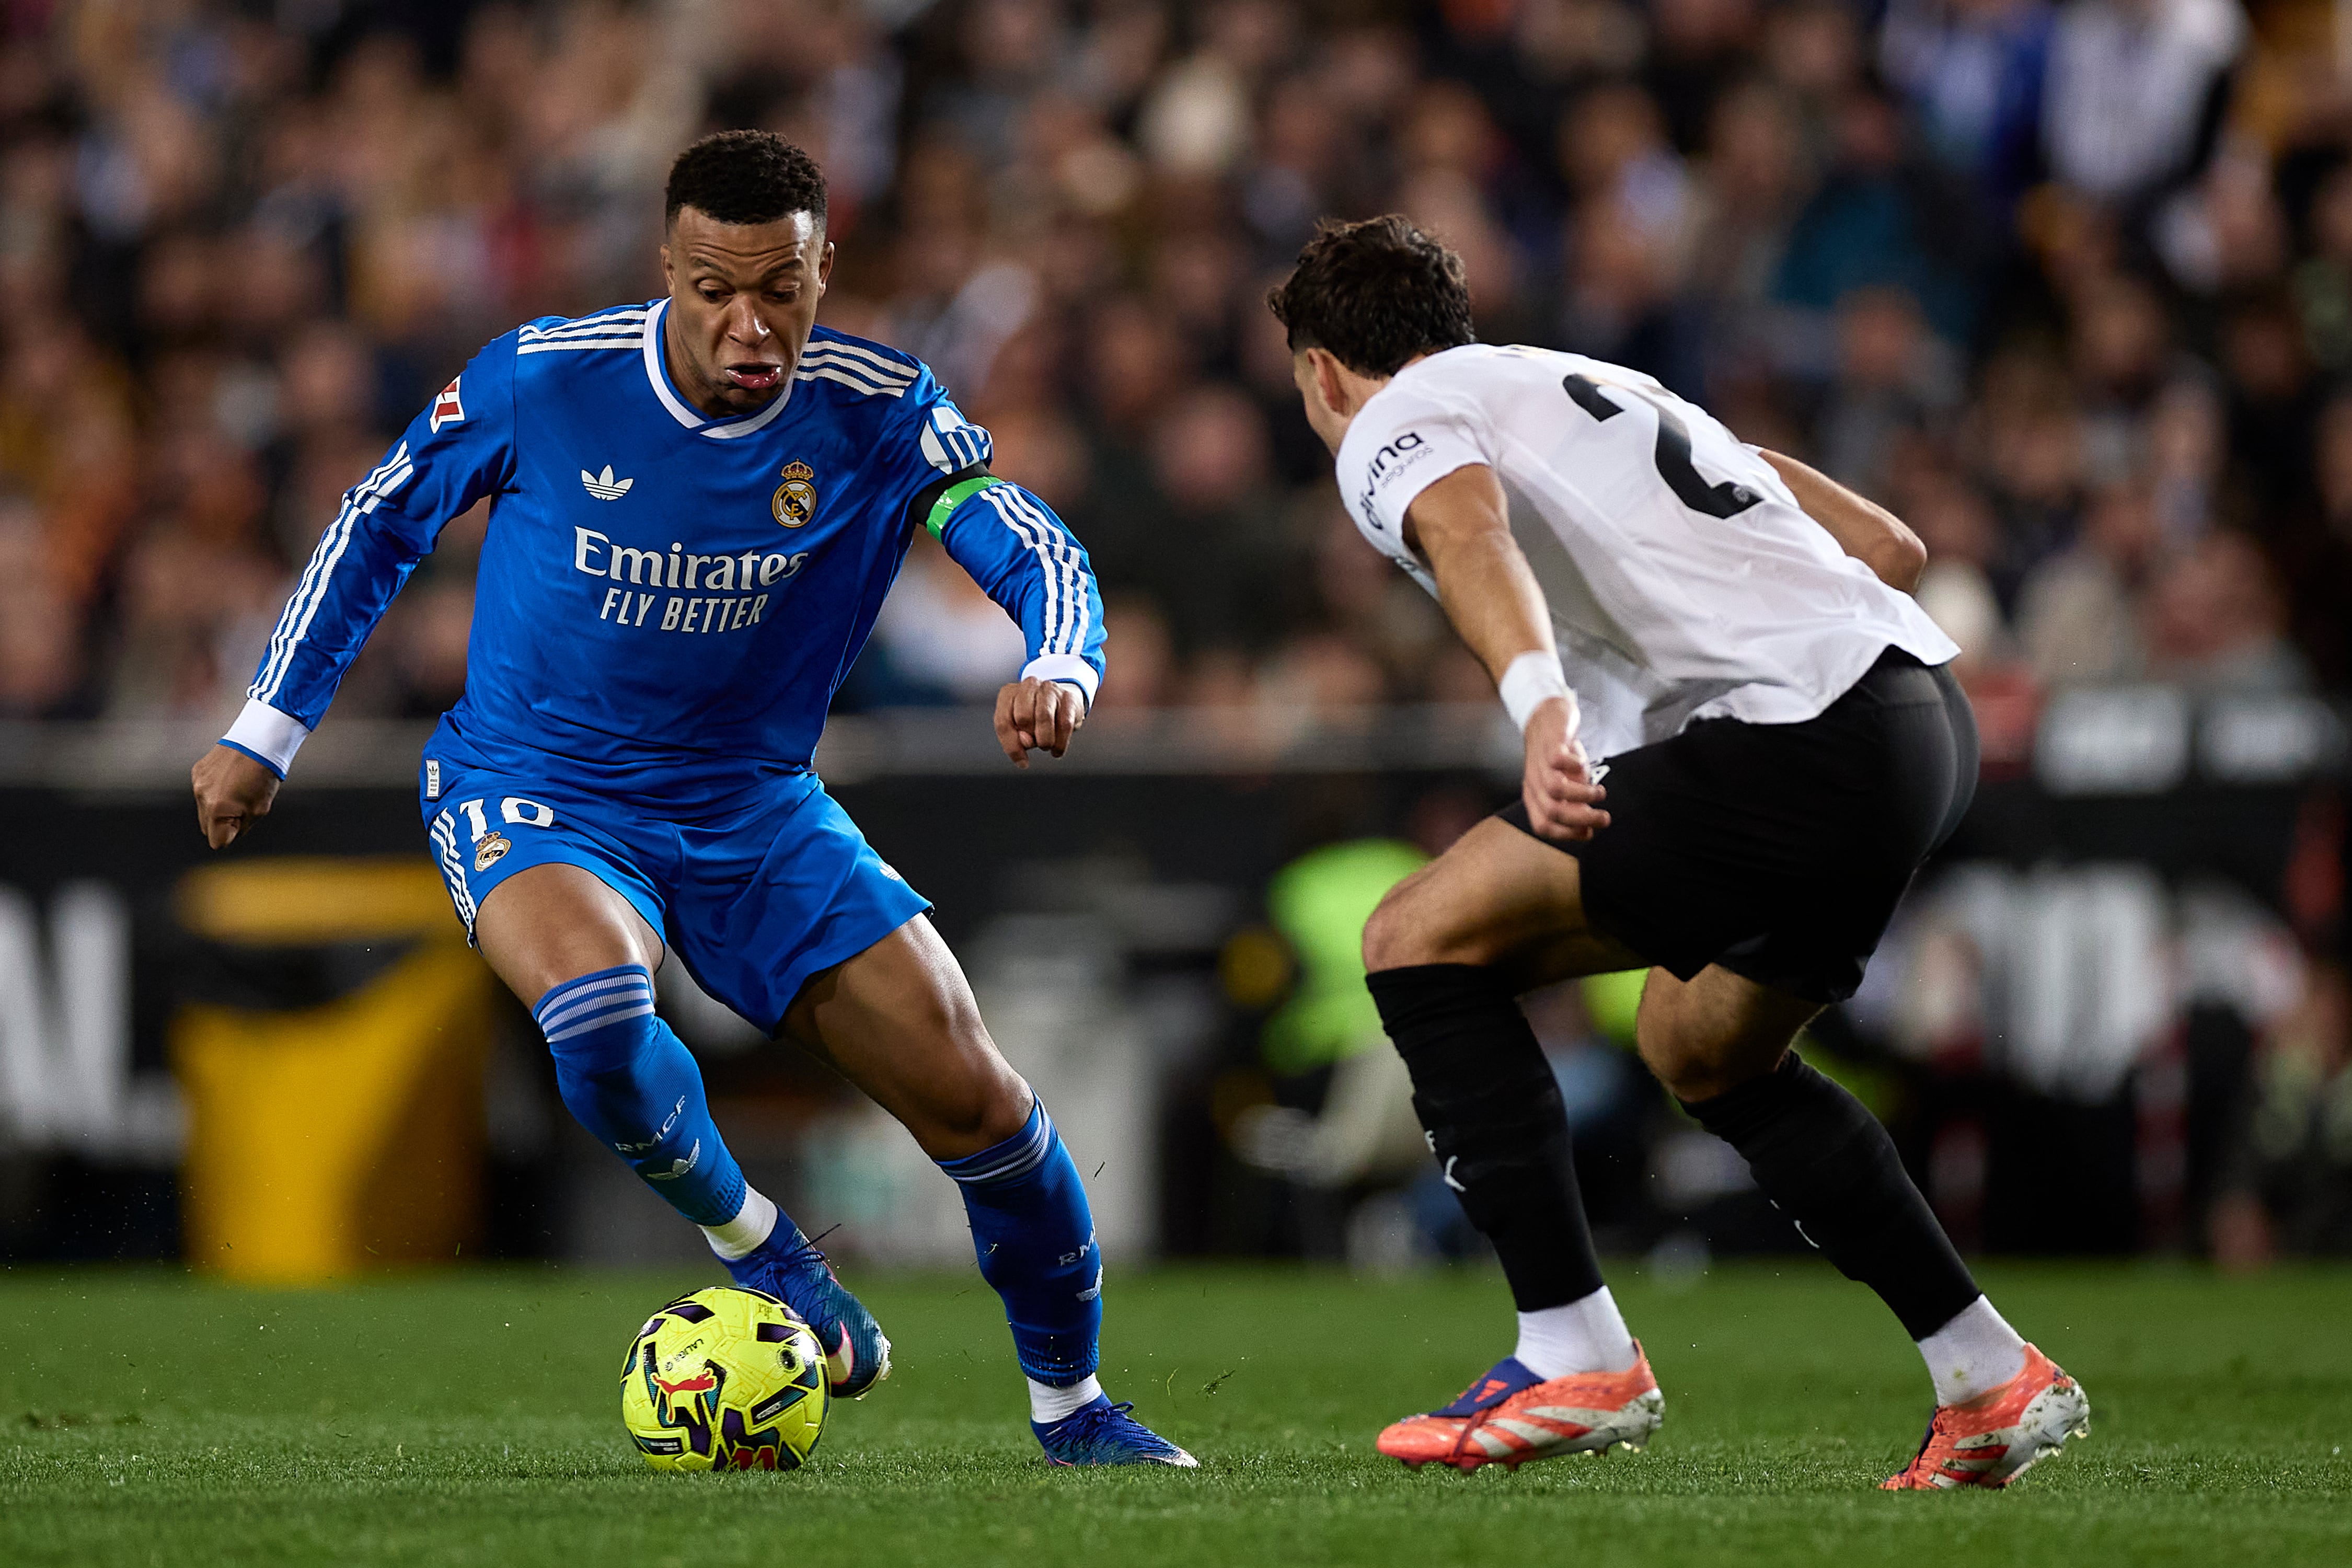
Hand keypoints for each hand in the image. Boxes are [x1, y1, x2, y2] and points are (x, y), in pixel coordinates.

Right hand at [192, 744, 280, 847]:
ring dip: (218, 808)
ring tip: (237, 791)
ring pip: (204, 809)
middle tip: (241, 807)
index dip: (231, 836)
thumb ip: (241, 826)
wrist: (257, 741)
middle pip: (207, 827)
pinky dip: (214, 791)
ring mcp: (197, 783)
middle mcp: (202, 797)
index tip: (241, 823)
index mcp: (217, 810)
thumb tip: (228, 835)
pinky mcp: (197, 771)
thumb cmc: (263, 776)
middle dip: (222, 824)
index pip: (217, 841)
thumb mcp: (259, 809)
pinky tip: (230, 779)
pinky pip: (203, 791)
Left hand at [994, 678, 1084, 767]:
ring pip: (1044, 717)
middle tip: (1036, 742)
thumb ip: (1014, 738)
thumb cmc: (1033, 718)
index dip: (1011, 746)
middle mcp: (1028, 685)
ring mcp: (1050, 689)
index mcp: (1009, 693)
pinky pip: (1064, 724)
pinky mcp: (1069, 698)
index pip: (1003, 722)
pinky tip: (1057, 749)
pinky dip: (1060, 743)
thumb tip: (1026, 741)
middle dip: (1030, 737)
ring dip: (1045, 741)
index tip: (1021, 760)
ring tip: (1046, 746)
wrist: (1060, 705)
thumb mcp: (1018, 730)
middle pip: (1023, 718)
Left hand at [1521, 696, 1607, 841]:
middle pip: (1552, 811)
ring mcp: (1539, 763)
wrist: (1545, 716)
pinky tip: (1585, 765)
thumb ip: (1571, 804)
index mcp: (1534, 796)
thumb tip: (1586, 828)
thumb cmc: (1557, 755)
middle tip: (1604, 818)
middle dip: (1582, 819)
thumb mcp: (1563, 783)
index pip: (1542, 825)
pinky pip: (1558, 761)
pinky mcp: (1550, 744)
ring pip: (1555, 789)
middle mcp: (1533, 783)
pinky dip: (1575, 767)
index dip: (1566, 834)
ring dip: (1583, 795)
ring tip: (1600, 793)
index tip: (1589, 833)